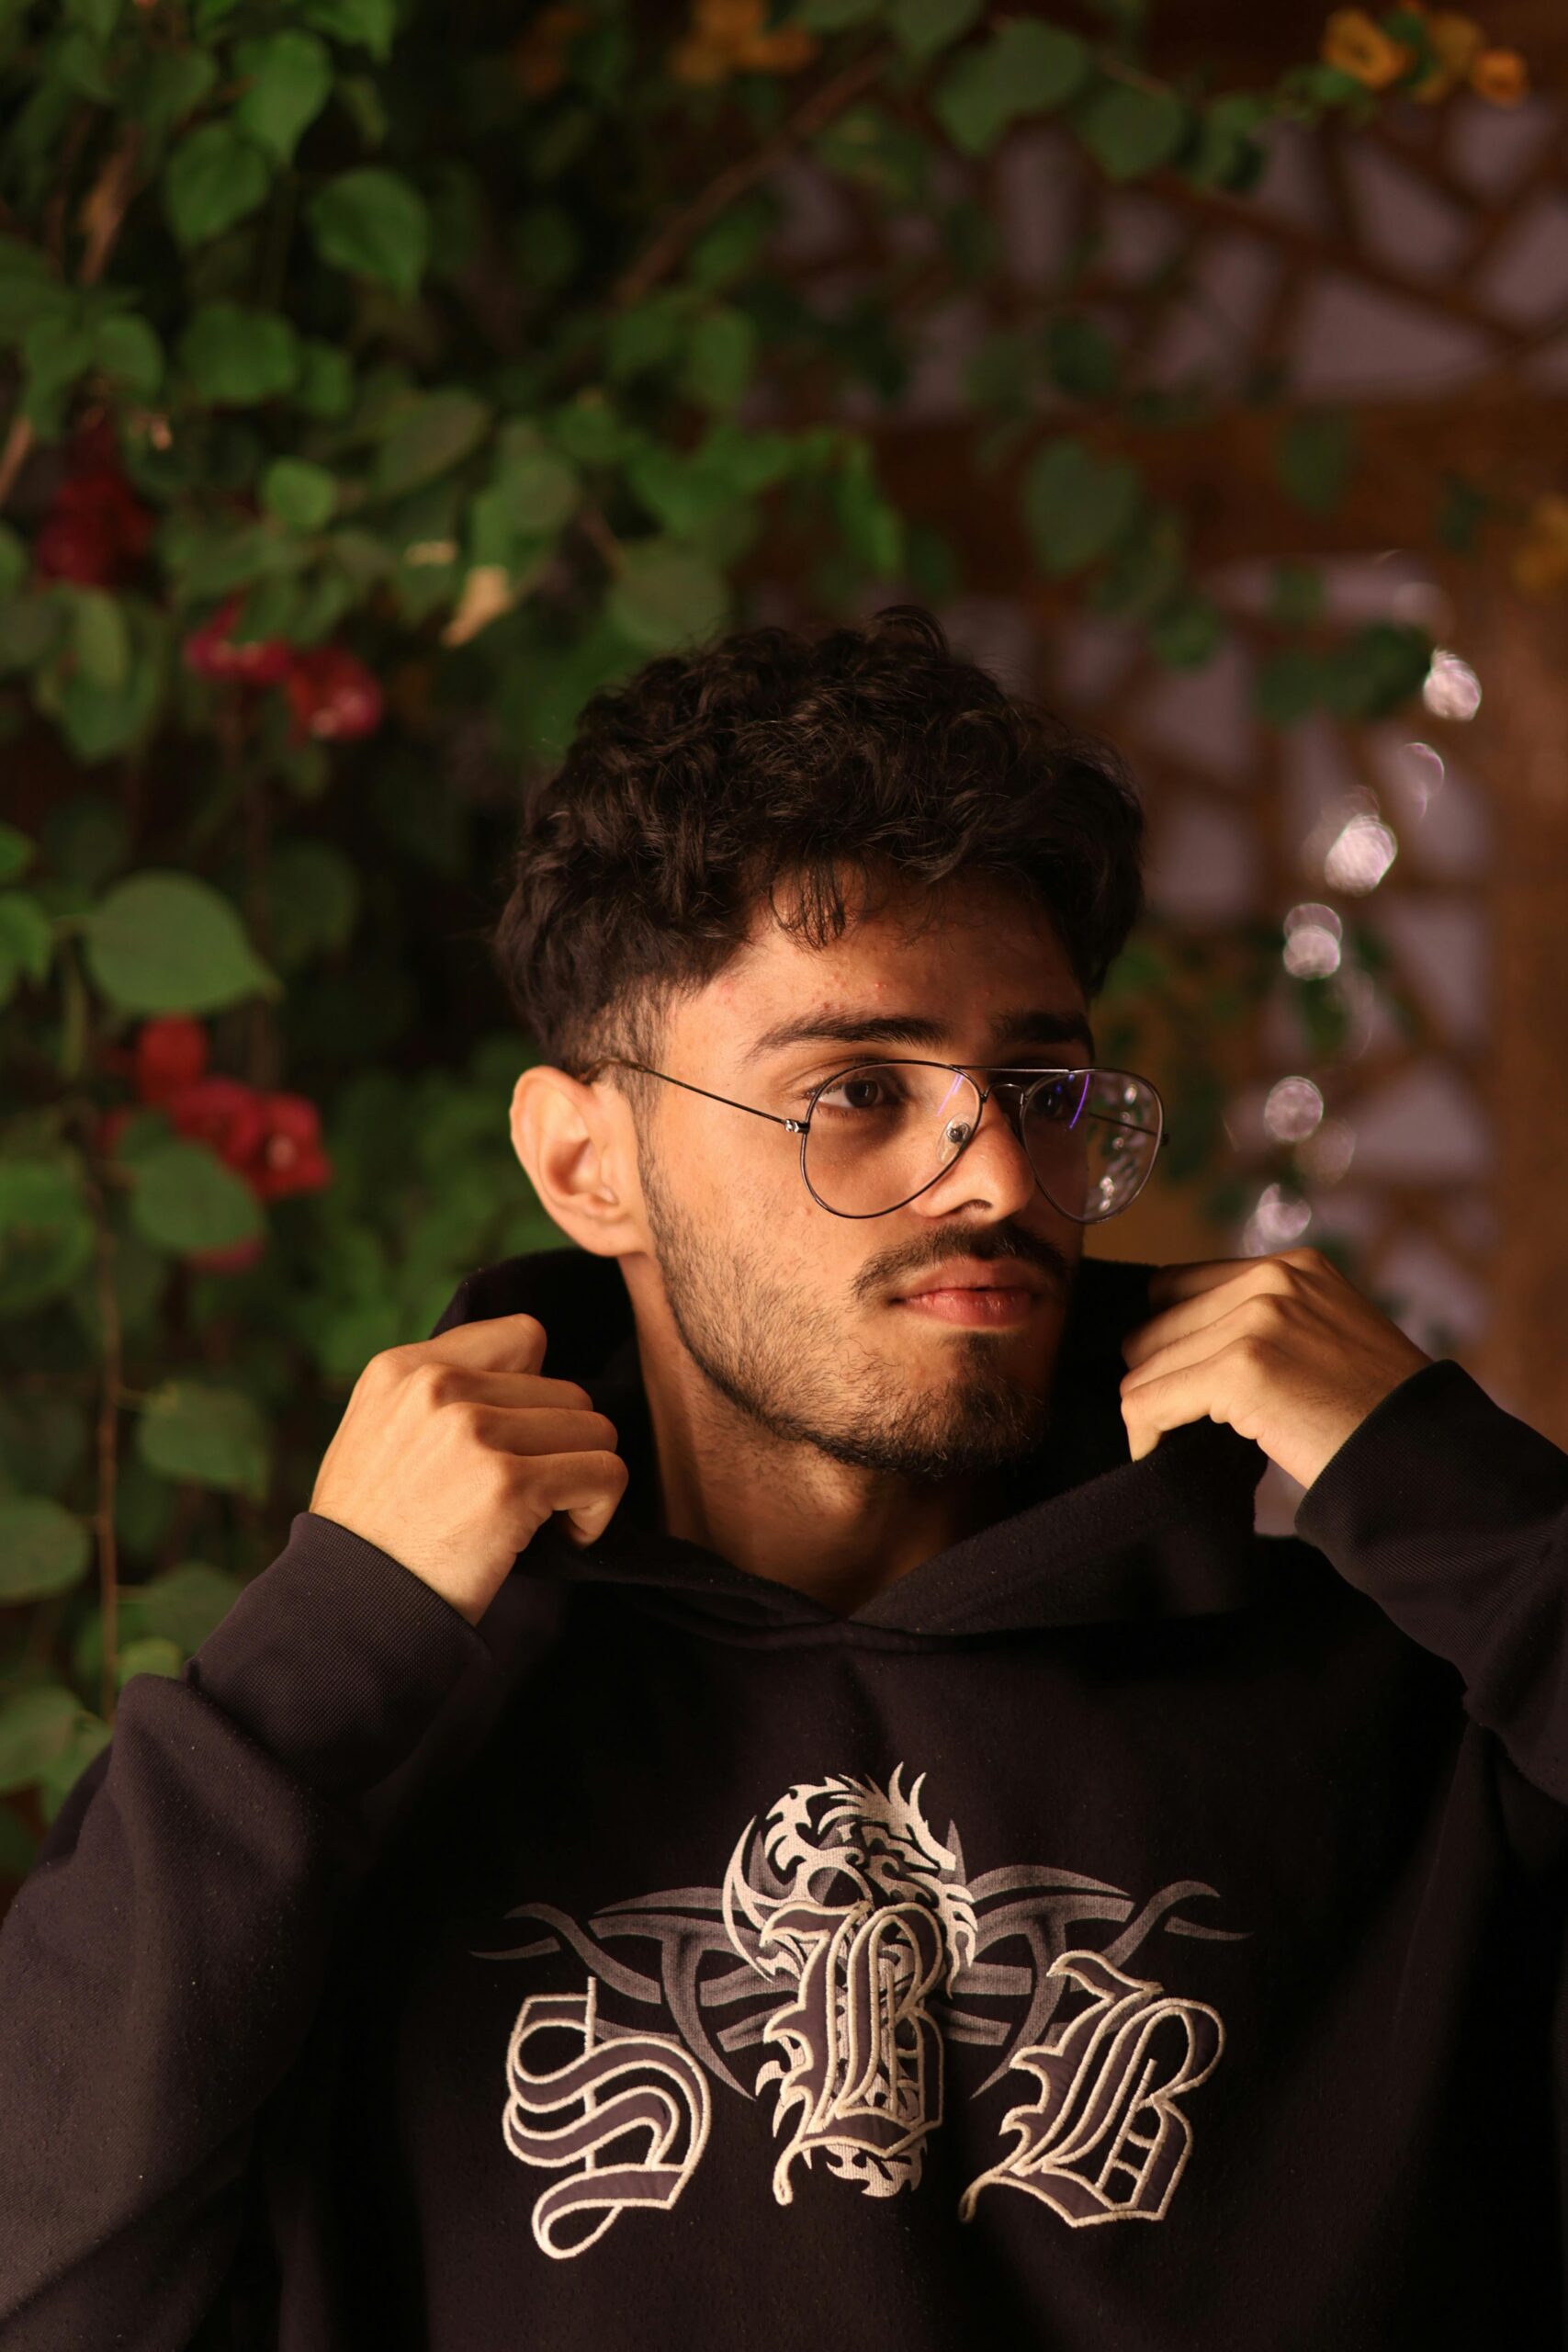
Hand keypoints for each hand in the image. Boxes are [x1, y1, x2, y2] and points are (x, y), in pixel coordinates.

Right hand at [309, 1311, 627, 1627]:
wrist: (351, 1610)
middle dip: (562, 1448)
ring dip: (584, 1478)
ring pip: (595, 1430)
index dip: (536, 1394)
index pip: (523, 1338)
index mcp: (403, 1368)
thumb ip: (435, 1397)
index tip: (516, 1443)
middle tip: (532, 1496)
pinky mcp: (508, 1484)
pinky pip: (605, 1474)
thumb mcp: (375, 1435)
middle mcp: (437, 1387)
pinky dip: (599, 1510)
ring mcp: (473, 1432)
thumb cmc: (371, 1534)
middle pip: (568, 1392)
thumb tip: (528, 1376)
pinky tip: (564, 1535)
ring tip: (545, 1517)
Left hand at [1117, 1246, 1433, 1489]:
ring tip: (1170, 1439)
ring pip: (1144, 1363)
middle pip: (1156, 1322)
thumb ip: (1267, 1322)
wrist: (1424, 1459)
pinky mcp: (1241, 1369)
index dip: (1169, 1339)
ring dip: (1151, 1407)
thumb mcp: (1327, 1338)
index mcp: (1293, 1267)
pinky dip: (1143, 1432)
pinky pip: (1146, 1399)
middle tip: (1174, 1419)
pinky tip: (1155, 1452)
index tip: (1177, 1383)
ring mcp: (1257, 1320)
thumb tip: (1179, 1342)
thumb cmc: (1376, 1416)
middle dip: (1157, 1374)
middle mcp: (1273, 1279)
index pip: (1178, 1285)